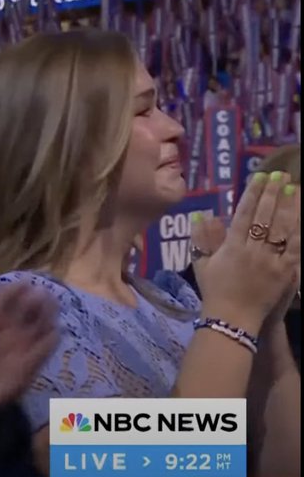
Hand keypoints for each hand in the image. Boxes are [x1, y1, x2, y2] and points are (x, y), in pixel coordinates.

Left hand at [0, 270, 58, 416]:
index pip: (4, 298)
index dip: (13, 290)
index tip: (22, 284)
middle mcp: (7, 328)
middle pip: (25, 310)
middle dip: (34, 301)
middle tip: (40, 294)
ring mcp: (20, 345)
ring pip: (38, 326)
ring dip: (46, 316)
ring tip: (50, 308)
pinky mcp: (30, 365)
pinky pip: (44, 351)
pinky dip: (49, 342)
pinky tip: (53, 333)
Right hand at [194, 172, 299, 333]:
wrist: (232, 319)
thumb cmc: (214, 291)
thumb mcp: (202, 264)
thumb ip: (202, 239)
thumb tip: (201, 215)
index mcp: (232, 246)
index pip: (244, 213)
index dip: (253, 193)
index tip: (260, 176)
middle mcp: (252, 250)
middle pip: (265, 216)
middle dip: (272, 194)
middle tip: (280, 176)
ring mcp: (271, 261)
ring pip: (282, 229)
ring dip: (288, 207)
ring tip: (294, 189)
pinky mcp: (285, 273)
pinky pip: (295, 249)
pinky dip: (299, 233)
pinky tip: (301, 219)